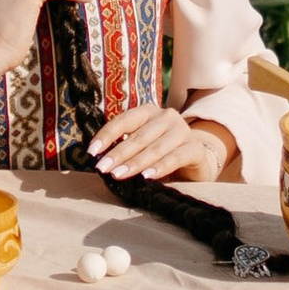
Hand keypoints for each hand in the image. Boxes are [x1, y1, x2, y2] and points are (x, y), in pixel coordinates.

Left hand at [89, 102, 237, 187]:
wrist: (196, 159)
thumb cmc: (161, 152)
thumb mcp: (142, 146)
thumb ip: (126, 148)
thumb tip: (100, 160)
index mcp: (148, 112)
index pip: (124, 121)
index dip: (106, 135)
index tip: (92, 152)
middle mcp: (166, 116)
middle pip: (138, 136)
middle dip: (118, 154)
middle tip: (103, 168)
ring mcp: (182, 130)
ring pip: (155, 148)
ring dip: (135, 163)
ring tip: (118, 175)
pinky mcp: (195, 148)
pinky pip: (175, 158)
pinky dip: (160, 168)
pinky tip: (147, 177)